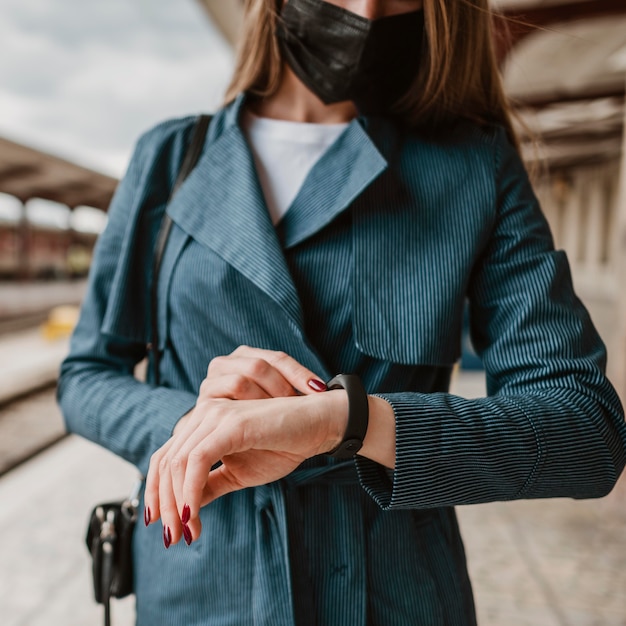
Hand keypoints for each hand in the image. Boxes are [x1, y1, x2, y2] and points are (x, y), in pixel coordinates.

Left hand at [144, 347, 340, 546]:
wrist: (317, 426)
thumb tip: (183, 511)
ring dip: (176, 504)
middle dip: (163, 505)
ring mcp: (216, 416)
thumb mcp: (239, 473)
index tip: (160, 526)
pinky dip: (190, 491)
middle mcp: (203, 415)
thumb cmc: (282, 446)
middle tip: (172, 539)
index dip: (155, 492)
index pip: (164, 458)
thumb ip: (210, 485)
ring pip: (177, 463)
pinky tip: (194, 516)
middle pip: (165, 462)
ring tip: (185, 533)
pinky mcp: (231, 424)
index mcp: (203, 425)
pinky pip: (198, 460)